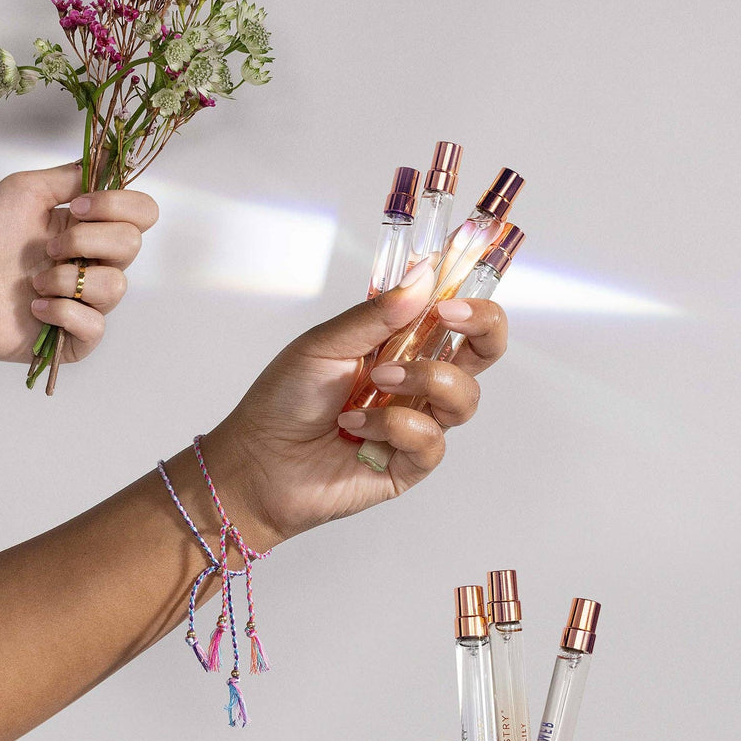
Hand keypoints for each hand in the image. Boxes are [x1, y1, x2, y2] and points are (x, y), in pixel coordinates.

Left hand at [0, 163, 157, 361]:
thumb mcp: (26, 190)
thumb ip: (72, 176)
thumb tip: (109, 161)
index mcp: (90, 229)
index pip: (141, 213)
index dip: (117, 206)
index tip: (77, 207)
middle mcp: (95, 264)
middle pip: (132, 245)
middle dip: (86, 241)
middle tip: (46, 248)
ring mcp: (88, 302)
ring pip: (115, 287)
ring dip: (67, 280)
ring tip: (33, 283)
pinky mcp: (76, 338)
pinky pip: (94, 325)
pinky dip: (62, 313)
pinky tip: (34, 309)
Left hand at [201, 262, 506, 546]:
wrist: (257, 463)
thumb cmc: (283, 402)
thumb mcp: (325, 344)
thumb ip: (377, 314)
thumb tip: (425, 275)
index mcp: (399, 347)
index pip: (455, 318)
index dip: (472, 298)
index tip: (455, 289)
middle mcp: (416, 384)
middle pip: (483, 353)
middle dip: (481, 327)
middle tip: (447, 315)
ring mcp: (417, 425)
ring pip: (464, 397)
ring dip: (424, 379)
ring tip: (376, 382)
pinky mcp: (410, 465)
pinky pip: (431, 440)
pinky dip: (393, 427)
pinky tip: (354, 428)